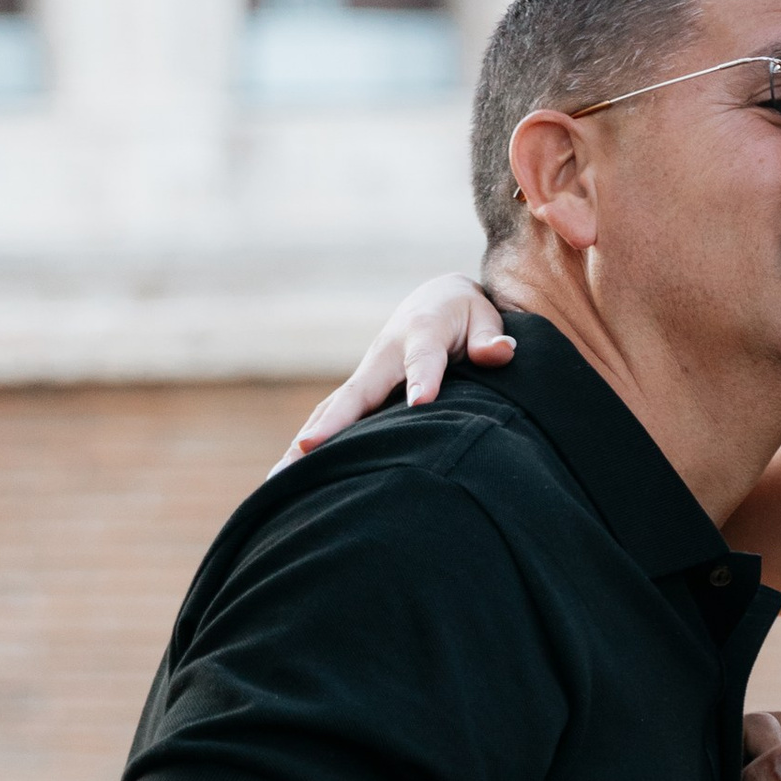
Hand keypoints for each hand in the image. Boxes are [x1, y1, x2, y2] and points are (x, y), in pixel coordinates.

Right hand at [281, 275, 510, 464]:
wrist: (435, 300)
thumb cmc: (464, 315)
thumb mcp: (483, 317)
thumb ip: (489, 338)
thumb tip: (502, 352)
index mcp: (422, 332)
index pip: (423, 359)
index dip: (423, 379)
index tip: (422, 404)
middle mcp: (385, 354)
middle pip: (357, 392)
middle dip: (334, 421)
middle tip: (309, 448)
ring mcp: (367, 375)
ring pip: (333, 409)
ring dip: (306, 440)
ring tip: (279, 477)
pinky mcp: (360, 393)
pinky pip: (331, 419)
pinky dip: (306, 446)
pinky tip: (283, 479)